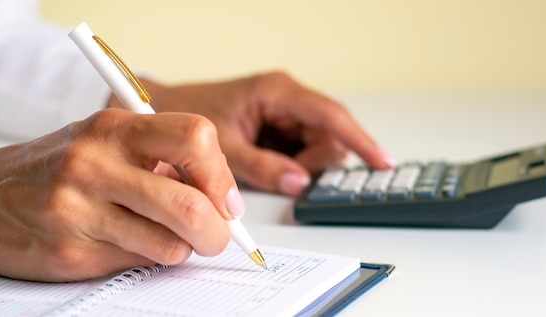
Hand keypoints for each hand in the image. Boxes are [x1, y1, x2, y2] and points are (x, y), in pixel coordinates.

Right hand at [0, 109, 242, 281]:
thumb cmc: (62, 167)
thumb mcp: (111, 142)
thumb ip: (165, 160)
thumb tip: (225, 199)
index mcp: (115, 128)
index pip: (196, 138)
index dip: (223, 175)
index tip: (228, 200)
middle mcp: (96, 164)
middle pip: (191, 205)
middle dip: (218, 231)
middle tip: (217, 234)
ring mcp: (80, 210)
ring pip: (171, 244)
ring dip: (182, 248)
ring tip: (164, 235)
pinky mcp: (71, 251)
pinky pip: (139, 263)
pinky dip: (148, 258)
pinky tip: (127, 242)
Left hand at [136, 71, 394, 195]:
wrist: (163, 112)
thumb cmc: (187, 116)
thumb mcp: (223, 146)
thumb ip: (262, 167)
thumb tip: (298, 182)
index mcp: (277, 92)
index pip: (331, 115)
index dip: (360, 139)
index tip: (381, 161)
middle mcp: (287, 101)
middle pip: (329, 136)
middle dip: (314, 162)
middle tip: (282, 174)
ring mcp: (285, 116)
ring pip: (318, 147)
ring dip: (301, 166)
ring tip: (262, 166)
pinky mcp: (279, 130)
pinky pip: (301, 152)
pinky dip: (291, 167)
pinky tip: (267, 166)